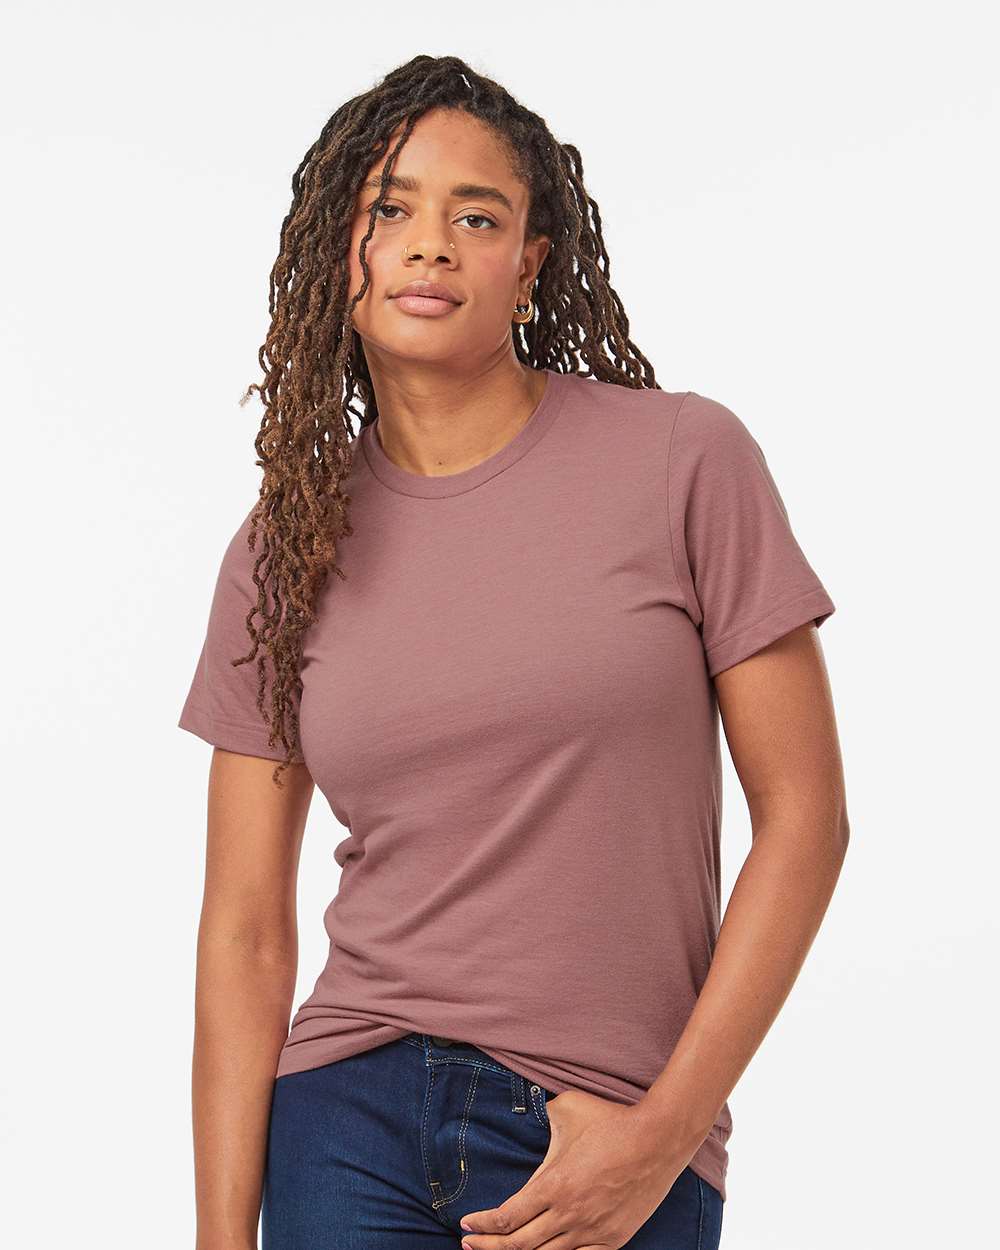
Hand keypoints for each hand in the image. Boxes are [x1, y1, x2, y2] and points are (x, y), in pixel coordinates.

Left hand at [458, 1088, 685, 1249]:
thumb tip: (530, 1112)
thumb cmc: (611, 1120)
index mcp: (553, 1185)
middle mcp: (568, 1215)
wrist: (658, 1139)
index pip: (507, 1216)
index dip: (482, 1224)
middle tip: (470, 1245)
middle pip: (518, 1244)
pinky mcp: (612, 1241)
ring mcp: (591, 1232)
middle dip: (488, 1246)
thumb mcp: (567, 1108)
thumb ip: (542, 1115)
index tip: (466, 1224)